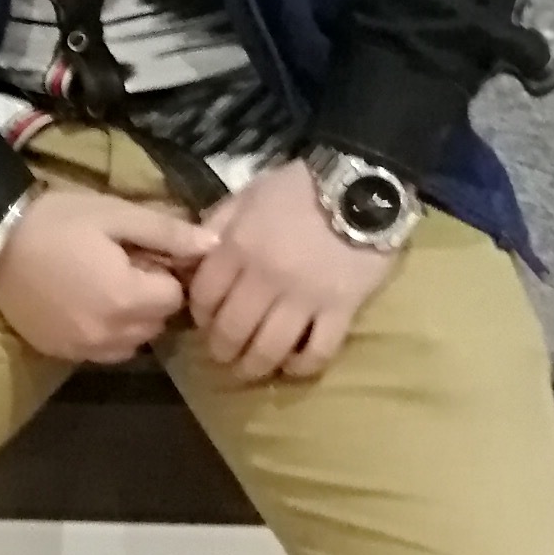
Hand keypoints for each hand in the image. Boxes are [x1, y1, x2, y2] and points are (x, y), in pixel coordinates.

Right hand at [0, 185, 223, 365]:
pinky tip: (87, 303)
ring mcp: (83, 349)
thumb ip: (168, 233)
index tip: (146, 253)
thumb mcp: (116, 214)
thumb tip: (214, 245)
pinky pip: (103, 351)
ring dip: (131, 318)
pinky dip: (106, 332)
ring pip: (133, 342)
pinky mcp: (61, 354)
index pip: (176, 298)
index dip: (167, 272)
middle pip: (157, 323)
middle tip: (127, 264)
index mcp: (127, 299)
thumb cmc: (58, 220)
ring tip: (107, 284)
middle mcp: (110, 334)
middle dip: (152, 297)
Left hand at [184, 159, 398, 384]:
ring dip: (254, 367)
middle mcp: (266, 277)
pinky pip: (318, 351)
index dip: (199, 314)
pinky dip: (302, 366)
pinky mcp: (341, 309)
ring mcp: (305, 297)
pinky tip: (294, 365)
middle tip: (223, 354)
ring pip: (269, 349)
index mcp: (239, 246)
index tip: (205, 320)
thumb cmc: (300, 188)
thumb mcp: (249, 193)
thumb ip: (218, 223)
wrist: (360, 186)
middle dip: (220, 350)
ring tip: (252, 368)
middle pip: (232, 331)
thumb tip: (193, 255)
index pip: (204, 295)